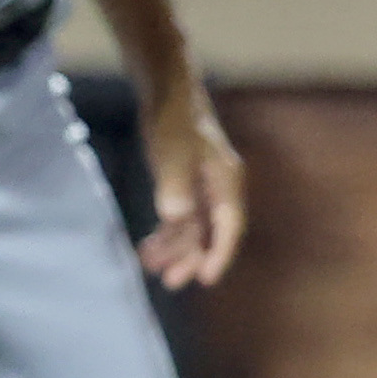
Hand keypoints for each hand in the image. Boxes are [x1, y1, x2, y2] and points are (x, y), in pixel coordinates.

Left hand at [137, 78, 245, 288]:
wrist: (167, 95)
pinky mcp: (184, 186)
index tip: (207, 278)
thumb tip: (175, 217)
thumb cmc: (175, 121)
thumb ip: (174, 184)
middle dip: (191, 258)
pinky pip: (178, 219)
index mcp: (226, 182)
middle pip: (209, 233)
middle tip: (171, 282)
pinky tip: (147, 249)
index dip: (220, 254)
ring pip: (191, 229)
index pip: (229, 226)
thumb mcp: (173, 151)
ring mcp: (201, 189)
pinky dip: (164, 234)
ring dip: (173, 249)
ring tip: (150, 266)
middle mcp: (218, 189)